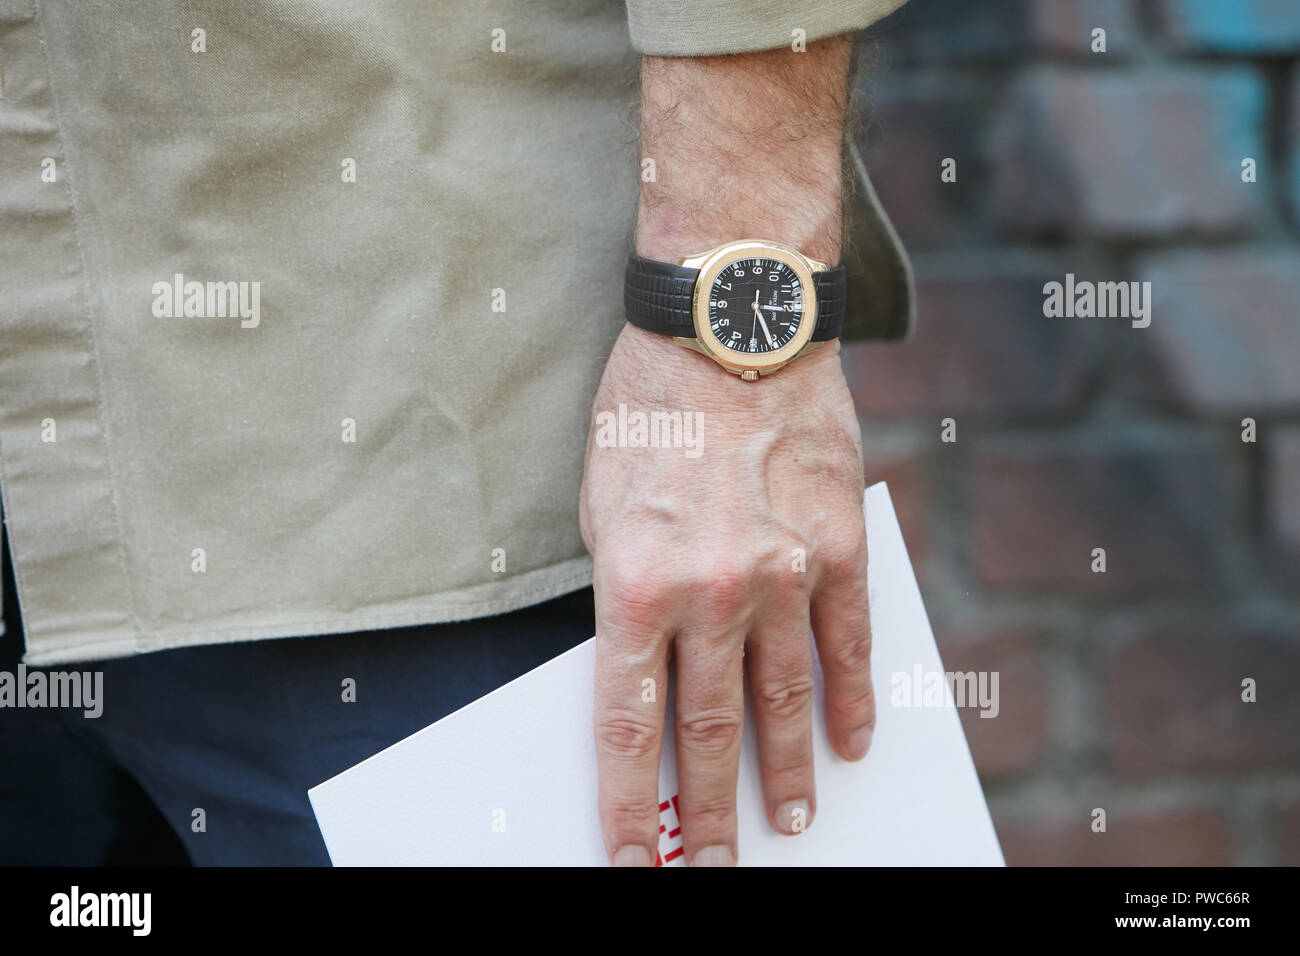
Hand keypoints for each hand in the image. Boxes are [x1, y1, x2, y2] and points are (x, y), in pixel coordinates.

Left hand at [579, 323, 874, 865]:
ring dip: (788, 773)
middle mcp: (711, 591)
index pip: (628, 725)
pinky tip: (853, 741)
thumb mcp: (597, 503)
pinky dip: (851, 700)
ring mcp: (785, 572)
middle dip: (710, 814)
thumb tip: (643, 669)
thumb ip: (622, 593)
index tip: (634, 857)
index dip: (629, 803)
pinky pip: (850, 643)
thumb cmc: (646, 405)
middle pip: (710, 731)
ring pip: (786, 701)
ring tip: (793, 823)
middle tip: (715, 868)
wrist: (730, 320)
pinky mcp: (841, 545)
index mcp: (634, 584)